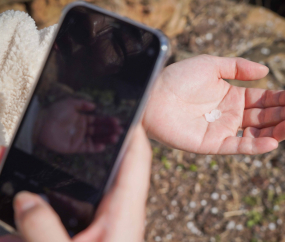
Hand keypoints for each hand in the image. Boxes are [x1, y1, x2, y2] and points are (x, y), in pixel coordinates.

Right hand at [0, 125, 150, 241]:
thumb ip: (46, 232)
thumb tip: (26, 199)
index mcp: (122, 213)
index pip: (136, 159)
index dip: (133, 131)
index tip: (126, 109)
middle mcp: (112, 213)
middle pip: (95, 169)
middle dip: (69, 150)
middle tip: (46, 137)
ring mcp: (93, 224)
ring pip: (67, 190)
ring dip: (39, 179)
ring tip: (7, 164)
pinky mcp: (77, 235)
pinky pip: (48, 215)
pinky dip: (27, 211)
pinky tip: (3, 213)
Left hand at [37, 98, 121, 153]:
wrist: (42, 124)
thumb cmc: (55, 113)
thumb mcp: (69, 103)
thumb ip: (82, 104)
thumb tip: (94, 106)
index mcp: (83, 119)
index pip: (99, 121)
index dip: (108, 121)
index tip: (117, 121)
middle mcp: (83, 129)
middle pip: (100, 130)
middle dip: (110, 130)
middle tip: (120, 130)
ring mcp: (80, 138)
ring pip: (97, 139)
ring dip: (106, 138)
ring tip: (115, 137)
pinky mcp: (75, 147)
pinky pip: (88, 147)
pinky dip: (96, 147)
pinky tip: (103, 145)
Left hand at [143, 54, 282, 154]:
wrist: (154, 96)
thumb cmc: (178, 78)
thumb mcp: (210, 65)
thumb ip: (238, 67)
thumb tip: (266, 72)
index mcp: (231, 96)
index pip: (264, 99)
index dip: (281, 99)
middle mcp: (229, 114)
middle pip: (263, 117)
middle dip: (282, 115)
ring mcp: (221, 129)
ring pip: (255, 133)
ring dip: (275, 131)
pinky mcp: (211, 143)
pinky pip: (237, 146)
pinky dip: (255, 145)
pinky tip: (272, 141)